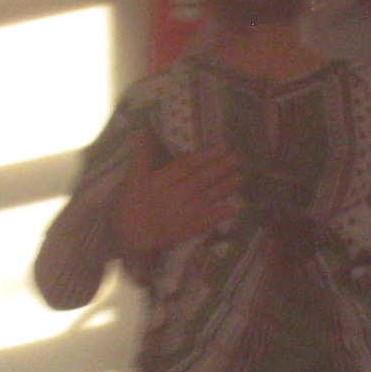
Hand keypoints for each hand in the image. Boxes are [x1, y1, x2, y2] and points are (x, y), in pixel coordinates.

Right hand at [113, 137, 241, 256]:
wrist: (129, 239)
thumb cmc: (130, 206)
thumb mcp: (132, 180)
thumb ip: (141, 157)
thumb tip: (142, 132)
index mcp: (160, 182)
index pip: (185, 166)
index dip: (203, 157)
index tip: (220, 148)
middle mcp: (174, 197)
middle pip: (200, 180)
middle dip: (220, 168)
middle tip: (238, 158)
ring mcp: (183, 215)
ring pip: (206, 198)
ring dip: (225, 188)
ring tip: (241, 177)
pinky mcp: (188, 231)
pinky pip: (207, 221)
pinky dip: (221, 214)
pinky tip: (236, 207)